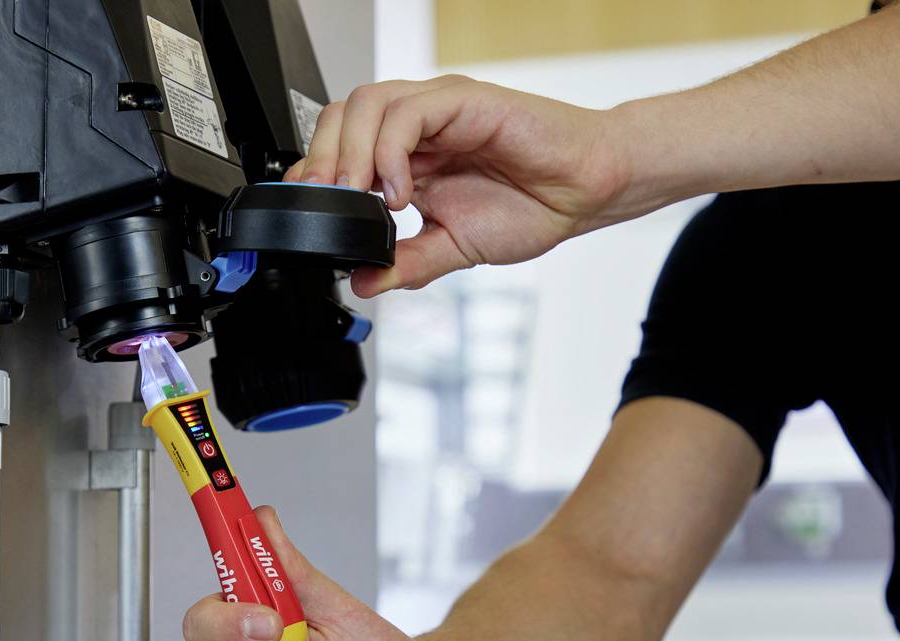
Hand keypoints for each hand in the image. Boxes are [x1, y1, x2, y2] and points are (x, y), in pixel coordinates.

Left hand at [285, 75, 637, 295]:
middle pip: (342, 117)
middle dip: (324, 161)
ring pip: (367, 105)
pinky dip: (391, 152)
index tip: (313, 214)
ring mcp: (438, 108)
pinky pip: (408, 112)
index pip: (341, 146)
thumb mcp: (455, 248)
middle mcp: (418, 125)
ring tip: (363, 199)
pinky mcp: (463, 100)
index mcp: (409, 155)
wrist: (586, 193)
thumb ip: (408, 263)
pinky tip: (402, 192)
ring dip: (352, 154)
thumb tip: (363, 282)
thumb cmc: (532, 206)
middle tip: (330, 206)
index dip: (317, 174)